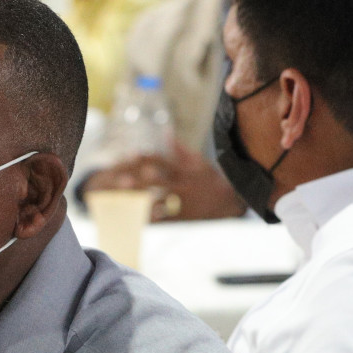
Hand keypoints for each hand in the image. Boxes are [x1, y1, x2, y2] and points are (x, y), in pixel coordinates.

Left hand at [90, 142, 244, 221]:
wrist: (231, 201)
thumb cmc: (212, 179)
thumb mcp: (199, 162)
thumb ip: (180, 149)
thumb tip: (166, 133)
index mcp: (185, 170)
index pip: (163, 161)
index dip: (147, 158)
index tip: (132, 156)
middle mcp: (183, 186)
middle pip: (157, 183)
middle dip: (139, 182)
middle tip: (121, 181)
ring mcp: (184, 203)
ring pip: (159, 202)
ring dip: (141, 202)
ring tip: (125, 202)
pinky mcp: (185, 218)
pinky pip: (165, 220)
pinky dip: (152, 220)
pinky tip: (138, 220)